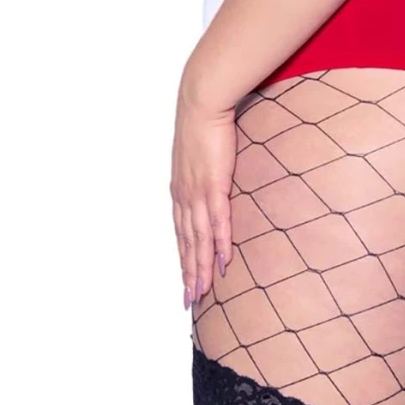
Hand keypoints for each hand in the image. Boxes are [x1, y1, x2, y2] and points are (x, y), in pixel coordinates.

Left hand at [171, 78, 236, 309]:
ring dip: (202, 267)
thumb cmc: (202, 126)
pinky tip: (224, 260)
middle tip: (190, 300)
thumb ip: (202, 176)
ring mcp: (198, 193)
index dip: (183, 260)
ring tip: (204, 290)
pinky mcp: (214, 185)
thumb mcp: (198, 157)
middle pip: (187, 244)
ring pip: (199, 239)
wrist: (202, 104)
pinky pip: (218, 220)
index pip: (181, 234)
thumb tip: (211, 184)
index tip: (185, 281)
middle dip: (188, 273)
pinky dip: (220, 242)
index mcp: (180, 192)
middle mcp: (185, 197)